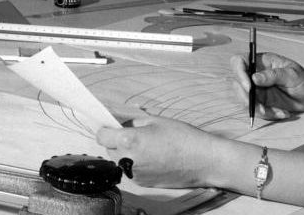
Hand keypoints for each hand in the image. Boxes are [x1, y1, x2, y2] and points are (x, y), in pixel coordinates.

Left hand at [96, 116, 219, 187]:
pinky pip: (130, 170)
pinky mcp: (142, 183)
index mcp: (129, 141)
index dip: (106, 129)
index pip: (101, 135)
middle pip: (109, 148)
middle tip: (136, 133)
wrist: (201, 160)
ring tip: (147, 145)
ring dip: (125, 152)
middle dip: (117, 140)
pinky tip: (153, 156)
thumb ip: (131, 121)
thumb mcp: (155, 120)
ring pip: (119, 160)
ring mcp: (134, 174)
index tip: (111, 126)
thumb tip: (117, 121)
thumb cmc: (182, 137)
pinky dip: (135, 163)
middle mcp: (128, 160)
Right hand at [230, 52, 303, 119]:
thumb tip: (254, 78)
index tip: (249, 86)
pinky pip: (255, 110)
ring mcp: (256, 88)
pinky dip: (268, 114)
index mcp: (261, 61)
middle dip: (246, 97)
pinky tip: (283, 113)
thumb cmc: (303, 79)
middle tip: (262, 108)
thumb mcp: (292, 75)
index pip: (239, 61)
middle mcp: (255, 74)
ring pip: (244, 99)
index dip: (239, 72)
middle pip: (237, 83)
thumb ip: (273, 75)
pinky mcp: (260, 101)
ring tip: (280, 112)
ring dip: (259, 109)